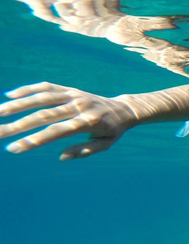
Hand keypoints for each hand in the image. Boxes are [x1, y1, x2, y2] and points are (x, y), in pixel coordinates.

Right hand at [0, 82, 135, 159]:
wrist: (123, 108)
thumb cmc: (113, 131)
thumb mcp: (105, 144)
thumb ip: (84, 151)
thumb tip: (61, 157)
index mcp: (87, 122)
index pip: (56, 132)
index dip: (34, 140)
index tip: (13, 148)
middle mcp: (79, 106)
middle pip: (43, 115)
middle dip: (18, 125)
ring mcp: (73, 95)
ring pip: (41, 98)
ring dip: (17, 105)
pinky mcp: (69, 89)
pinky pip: (46, 86)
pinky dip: (28, 89)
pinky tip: (9, 95)